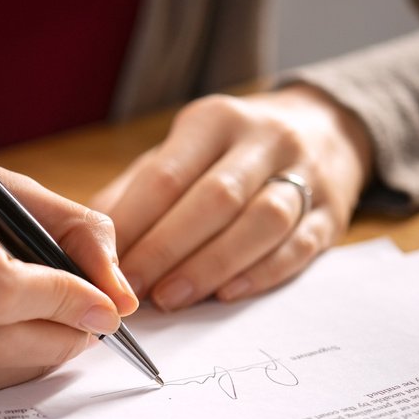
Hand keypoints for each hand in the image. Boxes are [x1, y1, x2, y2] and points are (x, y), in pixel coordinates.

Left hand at [92, 85, 372, 310]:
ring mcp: (305, 174)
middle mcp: (264, 140)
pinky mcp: (332, 212)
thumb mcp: (181, 151)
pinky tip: (227, 294)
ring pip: (261, 221)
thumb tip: (87, 241)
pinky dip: (260, 273)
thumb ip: (135, 192)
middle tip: (132, 290)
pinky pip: (298, 246)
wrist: (324, 130)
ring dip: (211, 265)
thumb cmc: (229, 152)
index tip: (105, 264)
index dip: (135, 223)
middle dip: (167, 249)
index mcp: (214, 120)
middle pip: (214, 199)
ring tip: (172, 298)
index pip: (168, 174)